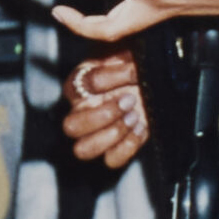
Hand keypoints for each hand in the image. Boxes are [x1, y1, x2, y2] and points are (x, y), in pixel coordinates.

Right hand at [63, 50, 148, 167]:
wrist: (147, 80)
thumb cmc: (131, 66)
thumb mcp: (127, 58)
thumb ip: (122, 66)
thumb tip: (130, 72)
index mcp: (78, 84)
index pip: (80, 87)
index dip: (107, 83)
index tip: (130, 77)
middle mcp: (82, 111)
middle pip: (71, 128)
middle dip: (103, 116)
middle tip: (129, 102)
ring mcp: (96, 132)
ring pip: (83, 150)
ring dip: (112, 135)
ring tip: (134, 117)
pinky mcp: (115, 147)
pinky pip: (111, 160)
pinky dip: (128, 147)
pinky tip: (141, 127)